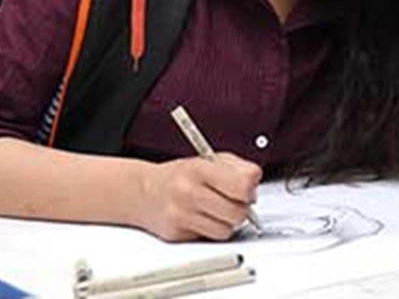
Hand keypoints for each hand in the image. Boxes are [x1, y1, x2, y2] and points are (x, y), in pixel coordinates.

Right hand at [138, 153, 261, 241]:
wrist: (144, 192)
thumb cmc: (180, 176)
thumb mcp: (208, 160)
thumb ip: (236, 168)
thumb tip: (255, 182)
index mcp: (199, 169)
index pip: (242, 183)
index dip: (250, 187)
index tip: (247, 186)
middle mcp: (189, 192)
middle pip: (238, 211)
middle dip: (241, 207)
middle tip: (234, 200)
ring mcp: (182, 215)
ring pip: (227, 230)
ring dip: (228, 222)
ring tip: (218, 210)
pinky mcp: (178, 235)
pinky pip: (211, 238)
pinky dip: (213, 230)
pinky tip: (205, 218)